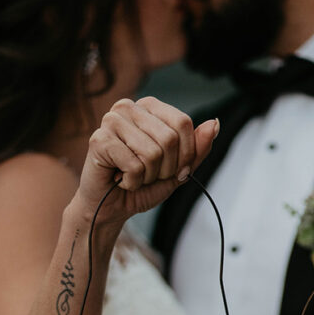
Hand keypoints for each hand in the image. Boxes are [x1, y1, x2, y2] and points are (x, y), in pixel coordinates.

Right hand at [79, 96, 218, 218]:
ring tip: (133, 176)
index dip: (185, 155)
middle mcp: (129, 107)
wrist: (112, 207)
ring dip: (148, 176)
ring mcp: (111, 121)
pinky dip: (132, 182)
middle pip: (169, 139)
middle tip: (148, 174)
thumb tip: (214, 123)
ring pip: (152, 153)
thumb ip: (197, 148)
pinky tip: (120, 179)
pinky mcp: (99, 140)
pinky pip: (134, 165)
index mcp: (150, 107)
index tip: (172, 169)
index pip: (183, 123)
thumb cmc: (143, 184)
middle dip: (165, 168)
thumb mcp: (179, 169)